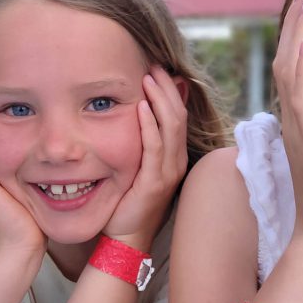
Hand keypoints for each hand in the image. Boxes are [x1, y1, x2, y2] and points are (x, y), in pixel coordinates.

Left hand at [103, 66, 188, 252]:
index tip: (156, 68)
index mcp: (174, 157)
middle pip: (178, 114)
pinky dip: (149, 124)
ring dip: (159, 98)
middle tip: (153, 63)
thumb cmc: (126, 202)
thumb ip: (139, 143)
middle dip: (166, 87)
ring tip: (149, 76)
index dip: (170, 90)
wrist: (124, 239)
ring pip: (171, 126)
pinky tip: (141, 106)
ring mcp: (168, 172)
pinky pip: (155, 147)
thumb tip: (134, 115)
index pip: (178, 115)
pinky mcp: (154, 182)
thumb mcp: (136, 167)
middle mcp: (176, 162)